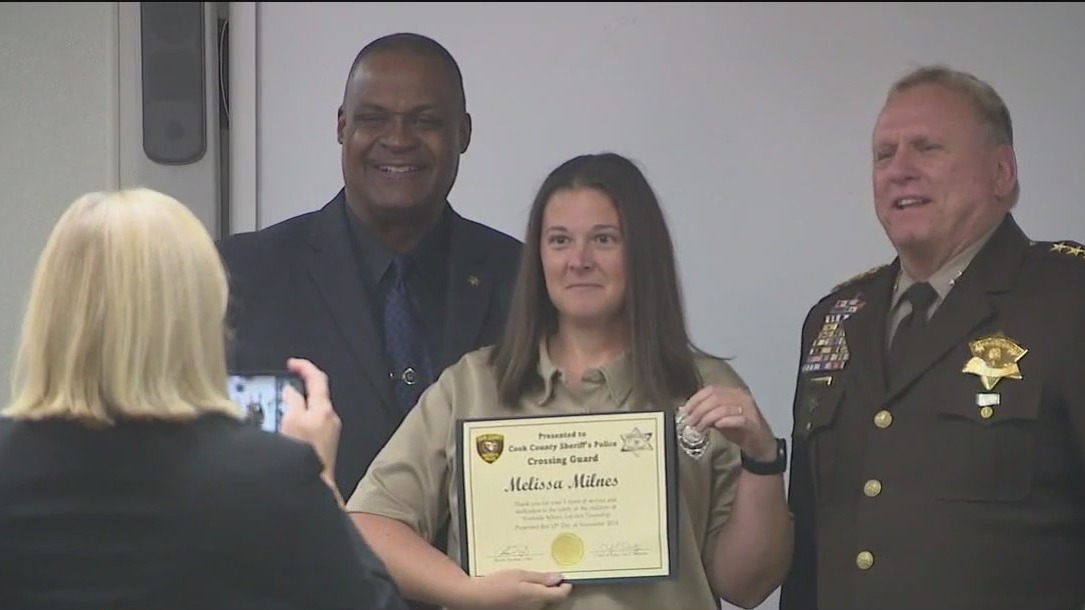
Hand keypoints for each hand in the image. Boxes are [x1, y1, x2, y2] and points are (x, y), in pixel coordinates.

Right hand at [279, 358, 340, 477]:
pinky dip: (299, 420)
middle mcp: (330, 418)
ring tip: (279, 409)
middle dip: (300, 387)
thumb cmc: (303, 453)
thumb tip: (291, 391)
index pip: (317, 378)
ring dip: (297, 406)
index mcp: (324, 408)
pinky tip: (286, 428)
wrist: (314, 485)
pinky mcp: (325, 444)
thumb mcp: (291, 420)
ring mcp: (329, 432)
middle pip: (316, 394)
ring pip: (312, 410)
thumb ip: (292, 401)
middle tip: (282, 385)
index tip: (291, 363)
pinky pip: (311, 424)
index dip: (304, 367)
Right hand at [450, 569, 571, 609]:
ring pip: (540, 601)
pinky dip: (530, 595)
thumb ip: (540, 578)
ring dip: (540, 591)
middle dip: (551, 587)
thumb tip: (559, 578)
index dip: (565, 586)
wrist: (475, 599)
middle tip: (544, 573)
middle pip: (551, 598)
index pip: (561, 595)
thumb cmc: (496, 584)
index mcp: (537, 597)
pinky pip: (530, 604)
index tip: (564, 577)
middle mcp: (535, 607)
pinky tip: (519, 587)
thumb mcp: (519, 574)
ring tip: (528, 578)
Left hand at [679, 385, 776, 461]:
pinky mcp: (753, 422)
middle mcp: (742, 397)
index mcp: (733, 392)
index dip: (696, 399)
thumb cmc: (739, 430)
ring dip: (707, 418)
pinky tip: (716, 427)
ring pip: (723, 408)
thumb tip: (690, 412)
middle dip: (699, 410)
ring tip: (699, 428)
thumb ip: (708, 413)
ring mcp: (749, 409)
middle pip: (715, 398)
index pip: (711, 390)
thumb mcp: (720, 419)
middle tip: (691, 422)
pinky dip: (724, 421)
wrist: (760, 445)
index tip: (686, 411)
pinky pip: (737, 418)